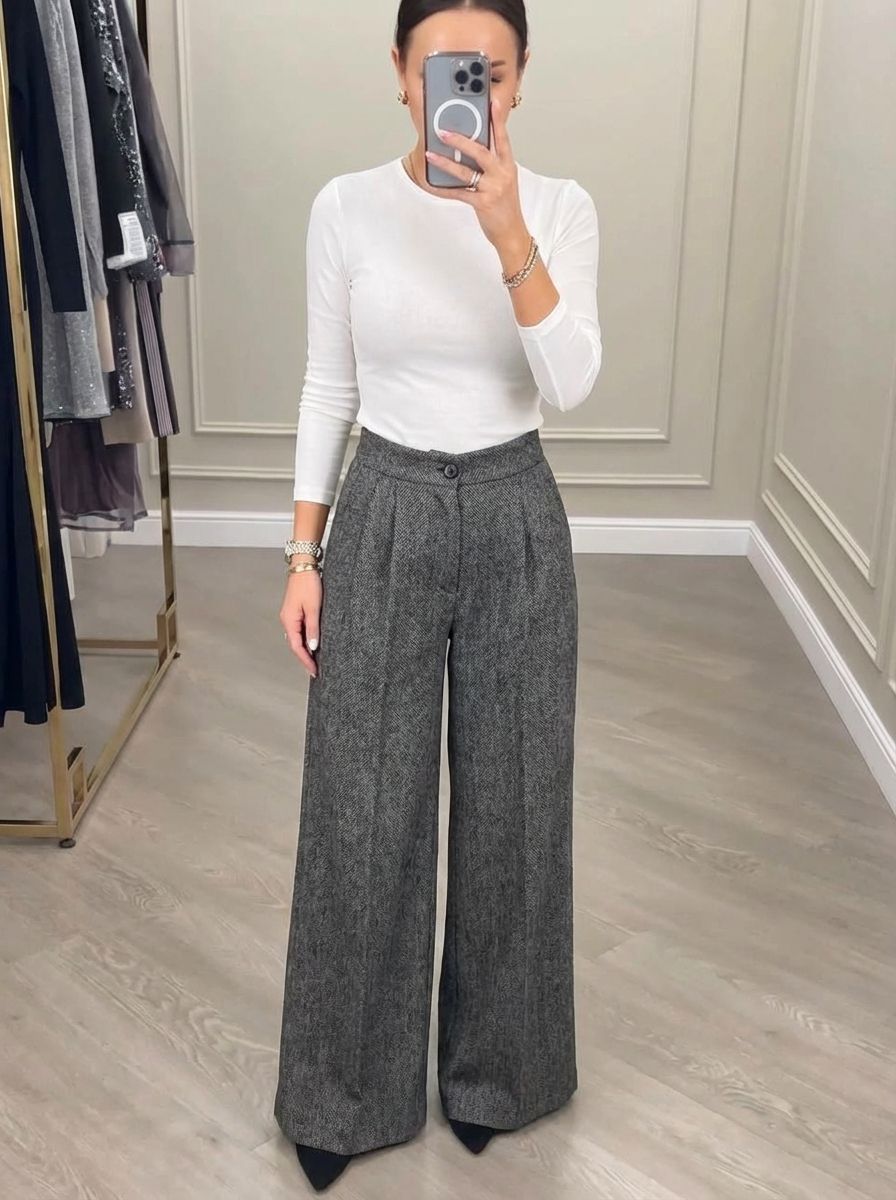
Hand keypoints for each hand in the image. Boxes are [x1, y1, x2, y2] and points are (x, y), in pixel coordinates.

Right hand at [280, 570, 321, 677]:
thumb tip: (312, 647)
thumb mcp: (314, 608)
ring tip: (314, 661)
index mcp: (289, 620)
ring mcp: (289, 615)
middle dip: (304, 658)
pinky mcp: (294, 611)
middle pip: (295, 645)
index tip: (314, 671)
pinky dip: (304, 639)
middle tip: (315, 671)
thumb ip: (313, 629)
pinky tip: (311, 644)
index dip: (306, 660)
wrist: (303, 565)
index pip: (297, 647)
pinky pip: (298, 630)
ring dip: (304, 650)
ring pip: (296, 638)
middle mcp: (286, 620)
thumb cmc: (308, 584)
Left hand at [424, 97, 528, 252]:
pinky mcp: (483, 204)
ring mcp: (493, 189)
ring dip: (446, 162)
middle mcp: (502, 174)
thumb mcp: (504, 179)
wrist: (512, 233)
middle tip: (443, 131)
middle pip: (481, 151)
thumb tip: (470, 147)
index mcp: (508, 165)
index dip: (497, 119)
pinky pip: (459, 193)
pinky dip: (444, 189)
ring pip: (466, 172)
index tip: (492, 101)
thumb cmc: (505, 205)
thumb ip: (491, 163)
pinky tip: (432, 183)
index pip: (502, 138)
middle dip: (461, 139)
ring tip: (431, 154)